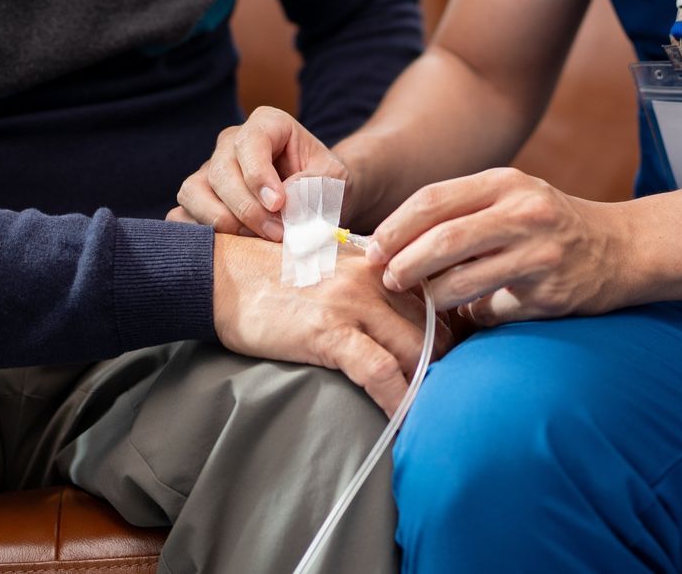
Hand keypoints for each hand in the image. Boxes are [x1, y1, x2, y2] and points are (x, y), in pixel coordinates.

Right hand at [171, 107, 344, 241]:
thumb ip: (314, 184)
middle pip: (221, 171)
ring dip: (221, 221)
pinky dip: (200, 233)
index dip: (258, 174)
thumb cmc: (325, 184)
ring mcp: (210, 171)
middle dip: (246, 208)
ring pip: (193, 191)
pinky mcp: (199, 200)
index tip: (278, 204)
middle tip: (275, 233)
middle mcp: (231, 144)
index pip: (250, 141)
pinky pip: (181, 215)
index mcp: (267, 125)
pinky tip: (229, 246)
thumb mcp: (334, 179)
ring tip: (254, 240)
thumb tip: (285, 203)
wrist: (318, 201)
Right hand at [211, 231, 450, 412]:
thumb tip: (402, 318)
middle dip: (447, 364)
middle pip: (437, 327)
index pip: (438, 297)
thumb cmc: (274, 277)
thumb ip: (370, 286)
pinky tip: (403, 420)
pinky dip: (398, 399)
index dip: (454, 332)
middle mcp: (375, 277)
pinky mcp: (329, 332)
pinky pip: (380, 372)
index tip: (460, 361)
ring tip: (436, 415)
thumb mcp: (333, 269)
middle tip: (450, 395)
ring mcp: (353, 304)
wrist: (221, 275)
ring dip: (429, 385)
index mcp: (380, 261)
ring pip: (417, 349)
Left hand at [367, 167, 629, 328]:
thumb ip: (465, 212)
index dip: (396, 226)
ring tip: (423, 299)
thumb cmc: (553, 224)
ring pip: (462, 280)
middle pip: (443, 239)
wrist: (624, 248)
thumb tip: (396, 242)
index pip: (433, 199)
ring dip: (432, 296)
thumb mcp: (514, 198)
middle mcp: (523, 211)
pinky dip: (472, 314)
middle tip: (388, 279)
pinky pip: (492, 309)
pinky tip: (469, 314)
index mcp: (505, 182)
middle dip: (404, 263)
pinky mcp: (549, 292)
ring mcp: (539, 252)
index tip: (374, 249)